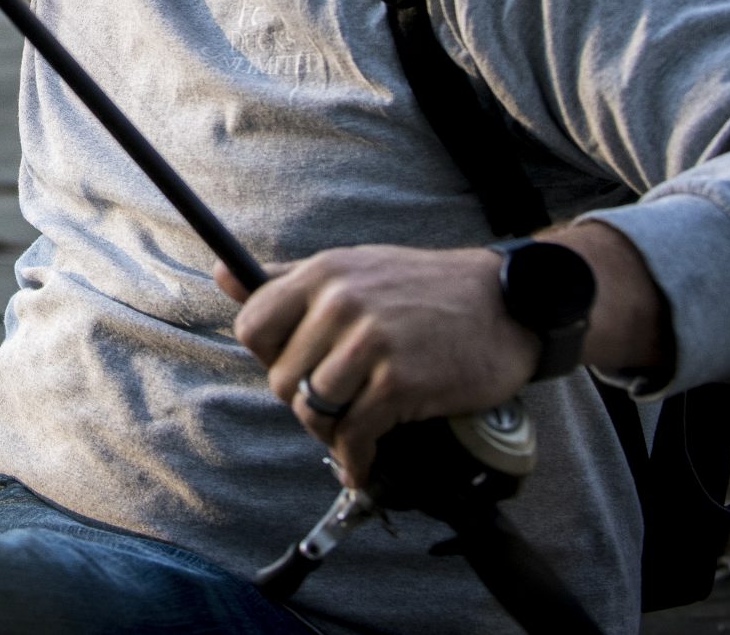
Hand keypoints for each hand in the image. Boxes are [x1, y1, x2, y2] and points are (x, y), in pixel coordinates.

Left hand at [215, 245, 534, 487]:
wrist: (506, 304)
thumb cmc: (424, 289)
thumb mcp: (354, 266)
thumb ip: (289, 278)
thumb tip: (223, 274)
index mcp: (323, 274)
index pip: (253, 326)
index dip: (268, 357)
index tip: (292, 368)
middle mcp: (340, 303)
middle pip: (280, 378)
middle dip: (302, 401)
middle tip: (334, 404)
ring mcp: (370, 342)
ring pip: (311, 410)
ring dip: (329, 433)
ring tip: (351, 432)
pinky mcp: (399, 382)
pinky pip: (353, 435)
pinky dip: (355, 460)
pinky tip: (364, 463)